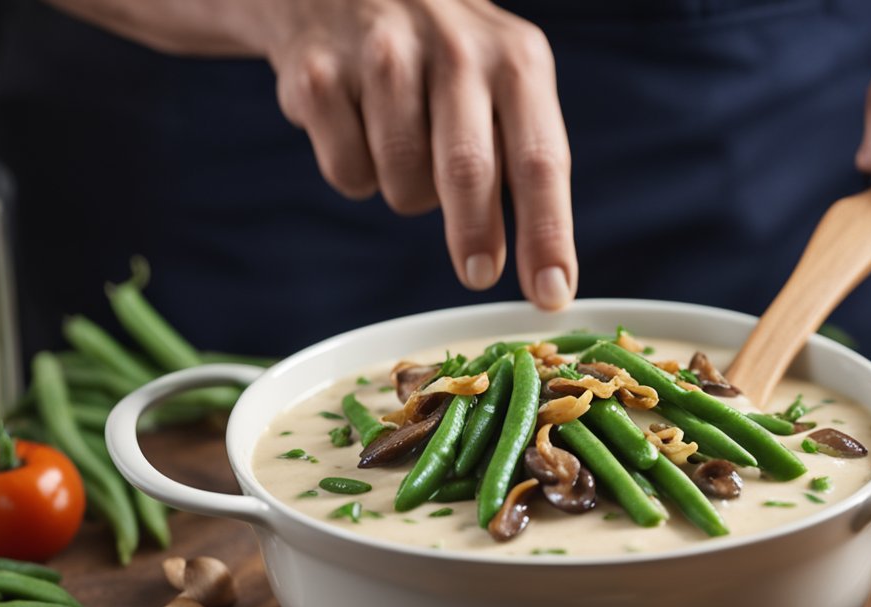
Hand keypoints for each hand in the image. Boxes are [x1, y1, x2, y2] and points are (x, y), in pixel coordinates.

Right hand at [265, 0, 576, 308]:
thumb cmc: (441, 53)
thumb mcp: (500, 76)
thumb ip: (522, 156)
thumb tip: (546, 266)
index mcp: (515, 59)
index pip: (540, 160)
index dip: (547, 234)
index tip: (551, 293)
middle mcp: (454, 49)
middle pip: (469, 170)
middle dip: (475, 236)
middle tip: (478, 272)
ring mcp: (381, 56)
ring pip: (403, 181)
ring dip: (409, 194)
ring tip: (406, 150)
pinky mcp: (318, 75)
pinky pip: (348, 173)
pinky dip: (357, 174)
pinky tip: (358, 128)